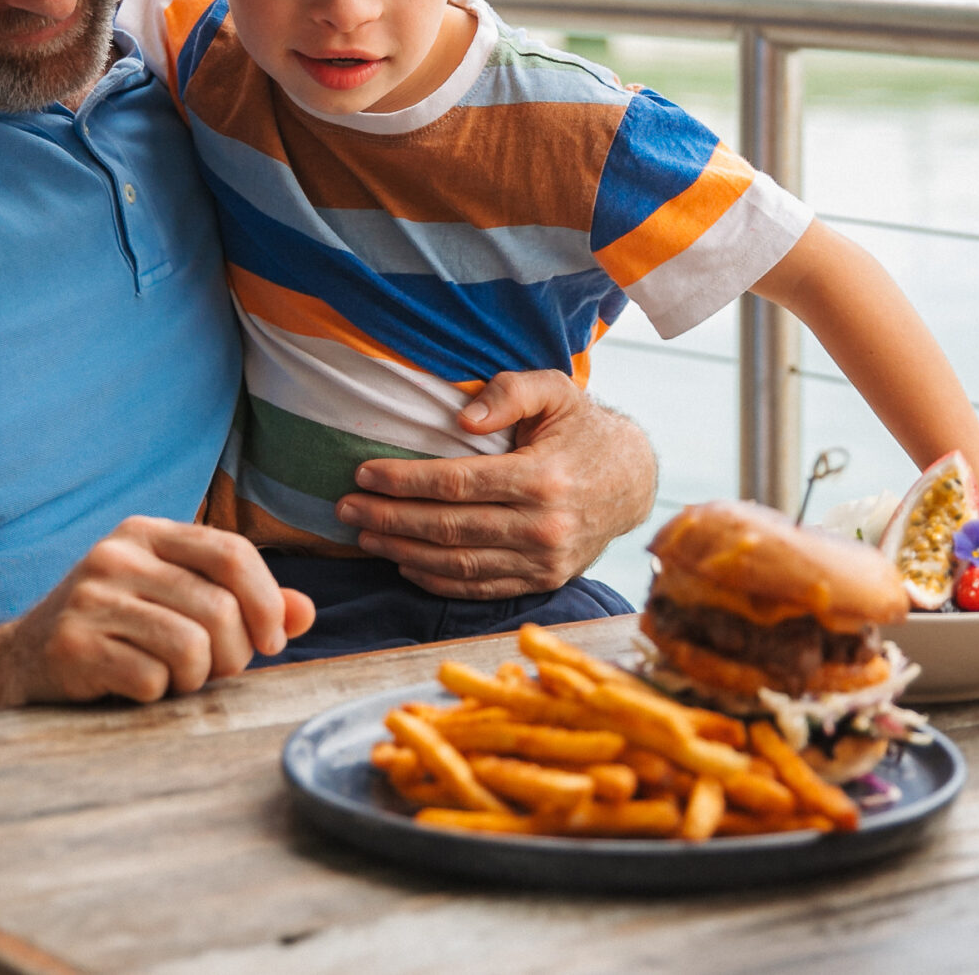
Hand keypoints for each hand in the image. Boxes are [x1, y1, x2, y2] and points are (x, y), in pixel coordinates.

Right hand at [2, 516, 314, 703]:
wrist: (24, 662)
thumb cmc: (119, 632)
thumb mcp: (177, 603)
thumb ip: (243, 604)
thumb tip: (304, 612)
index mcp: (147, 533)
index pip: (232, 552)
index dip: (267, 601)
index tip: (273, 640)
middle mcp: (116, 555)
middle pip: (219, 607)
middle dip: (233, 653)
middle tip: (215, 671)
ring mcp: (89, 598)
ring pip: (191, 646)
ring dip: (195, 678)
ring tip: (174, 678)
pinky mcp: (71, 645)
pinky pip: (152, 679)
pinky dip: (157, 695)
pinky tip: (135, 688)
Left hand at [336, 372, 656, 599]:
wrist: (632, 482)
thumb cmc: (583, 429)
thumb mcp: (556, 390)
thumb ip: (510, 392)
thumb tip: (462, 419)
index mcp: (543, 478)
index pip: (456, 483)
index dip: (404, 480)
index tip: (363, 473)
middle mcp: (543, 527)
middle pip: (448, 527)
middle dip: (390, 518)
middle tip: (346, 508)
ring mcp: (544, 561)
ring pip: (458, 563)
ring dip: (403, 551)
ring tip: (364, 535)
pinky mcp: (544, 581)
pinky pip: (480, 587)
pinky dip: (437, 579)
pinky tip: (405, 563)